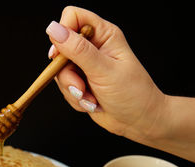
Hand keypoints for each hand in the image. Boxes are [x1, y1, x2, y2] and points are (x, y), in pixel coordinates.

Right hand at [46, 6, 165, 140]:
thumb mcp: (104, 71)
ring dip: (73, 90)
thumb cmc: (133, 94)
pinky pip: (64, 87)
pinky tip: (92, 103)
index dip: (62, 33)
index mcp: (103, 35)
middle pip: (60, 49)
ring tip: (90, 98)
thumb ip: (78, 50)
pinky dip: (75, 99)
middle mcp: (92, 47)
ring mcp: (85, 65)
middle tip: (81, 86)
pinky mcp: (80, 82)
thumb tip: (55, 29)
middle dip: (67, 73)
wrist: (139, 121)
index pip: (72, 17)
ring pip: (60, 72)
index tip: (59, 56)